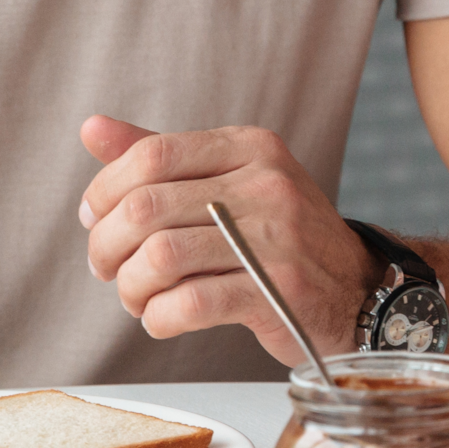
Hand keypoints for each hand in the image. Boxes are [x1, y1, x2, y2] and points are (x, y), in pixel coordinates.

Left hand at [78, 115, 381, 365]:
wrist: (358, 291)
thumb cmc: (280, 238)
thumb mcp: (232, 182)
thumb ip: (162, 157)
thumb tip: (91, 128)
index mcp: (251, 148)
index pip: (152, 154)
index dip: (105, 189)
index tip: (94, 218)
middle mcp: (265, 185)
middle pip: (147, 208)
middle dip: (107, 245)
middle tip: (106, 268)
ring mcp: (275, 239)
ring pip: (161, 257)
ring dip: (131, 287)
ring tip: (136, 298)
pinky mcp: (277, 292)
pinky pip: (190, 304)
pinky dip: (159, 317)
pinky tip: (160, 318)